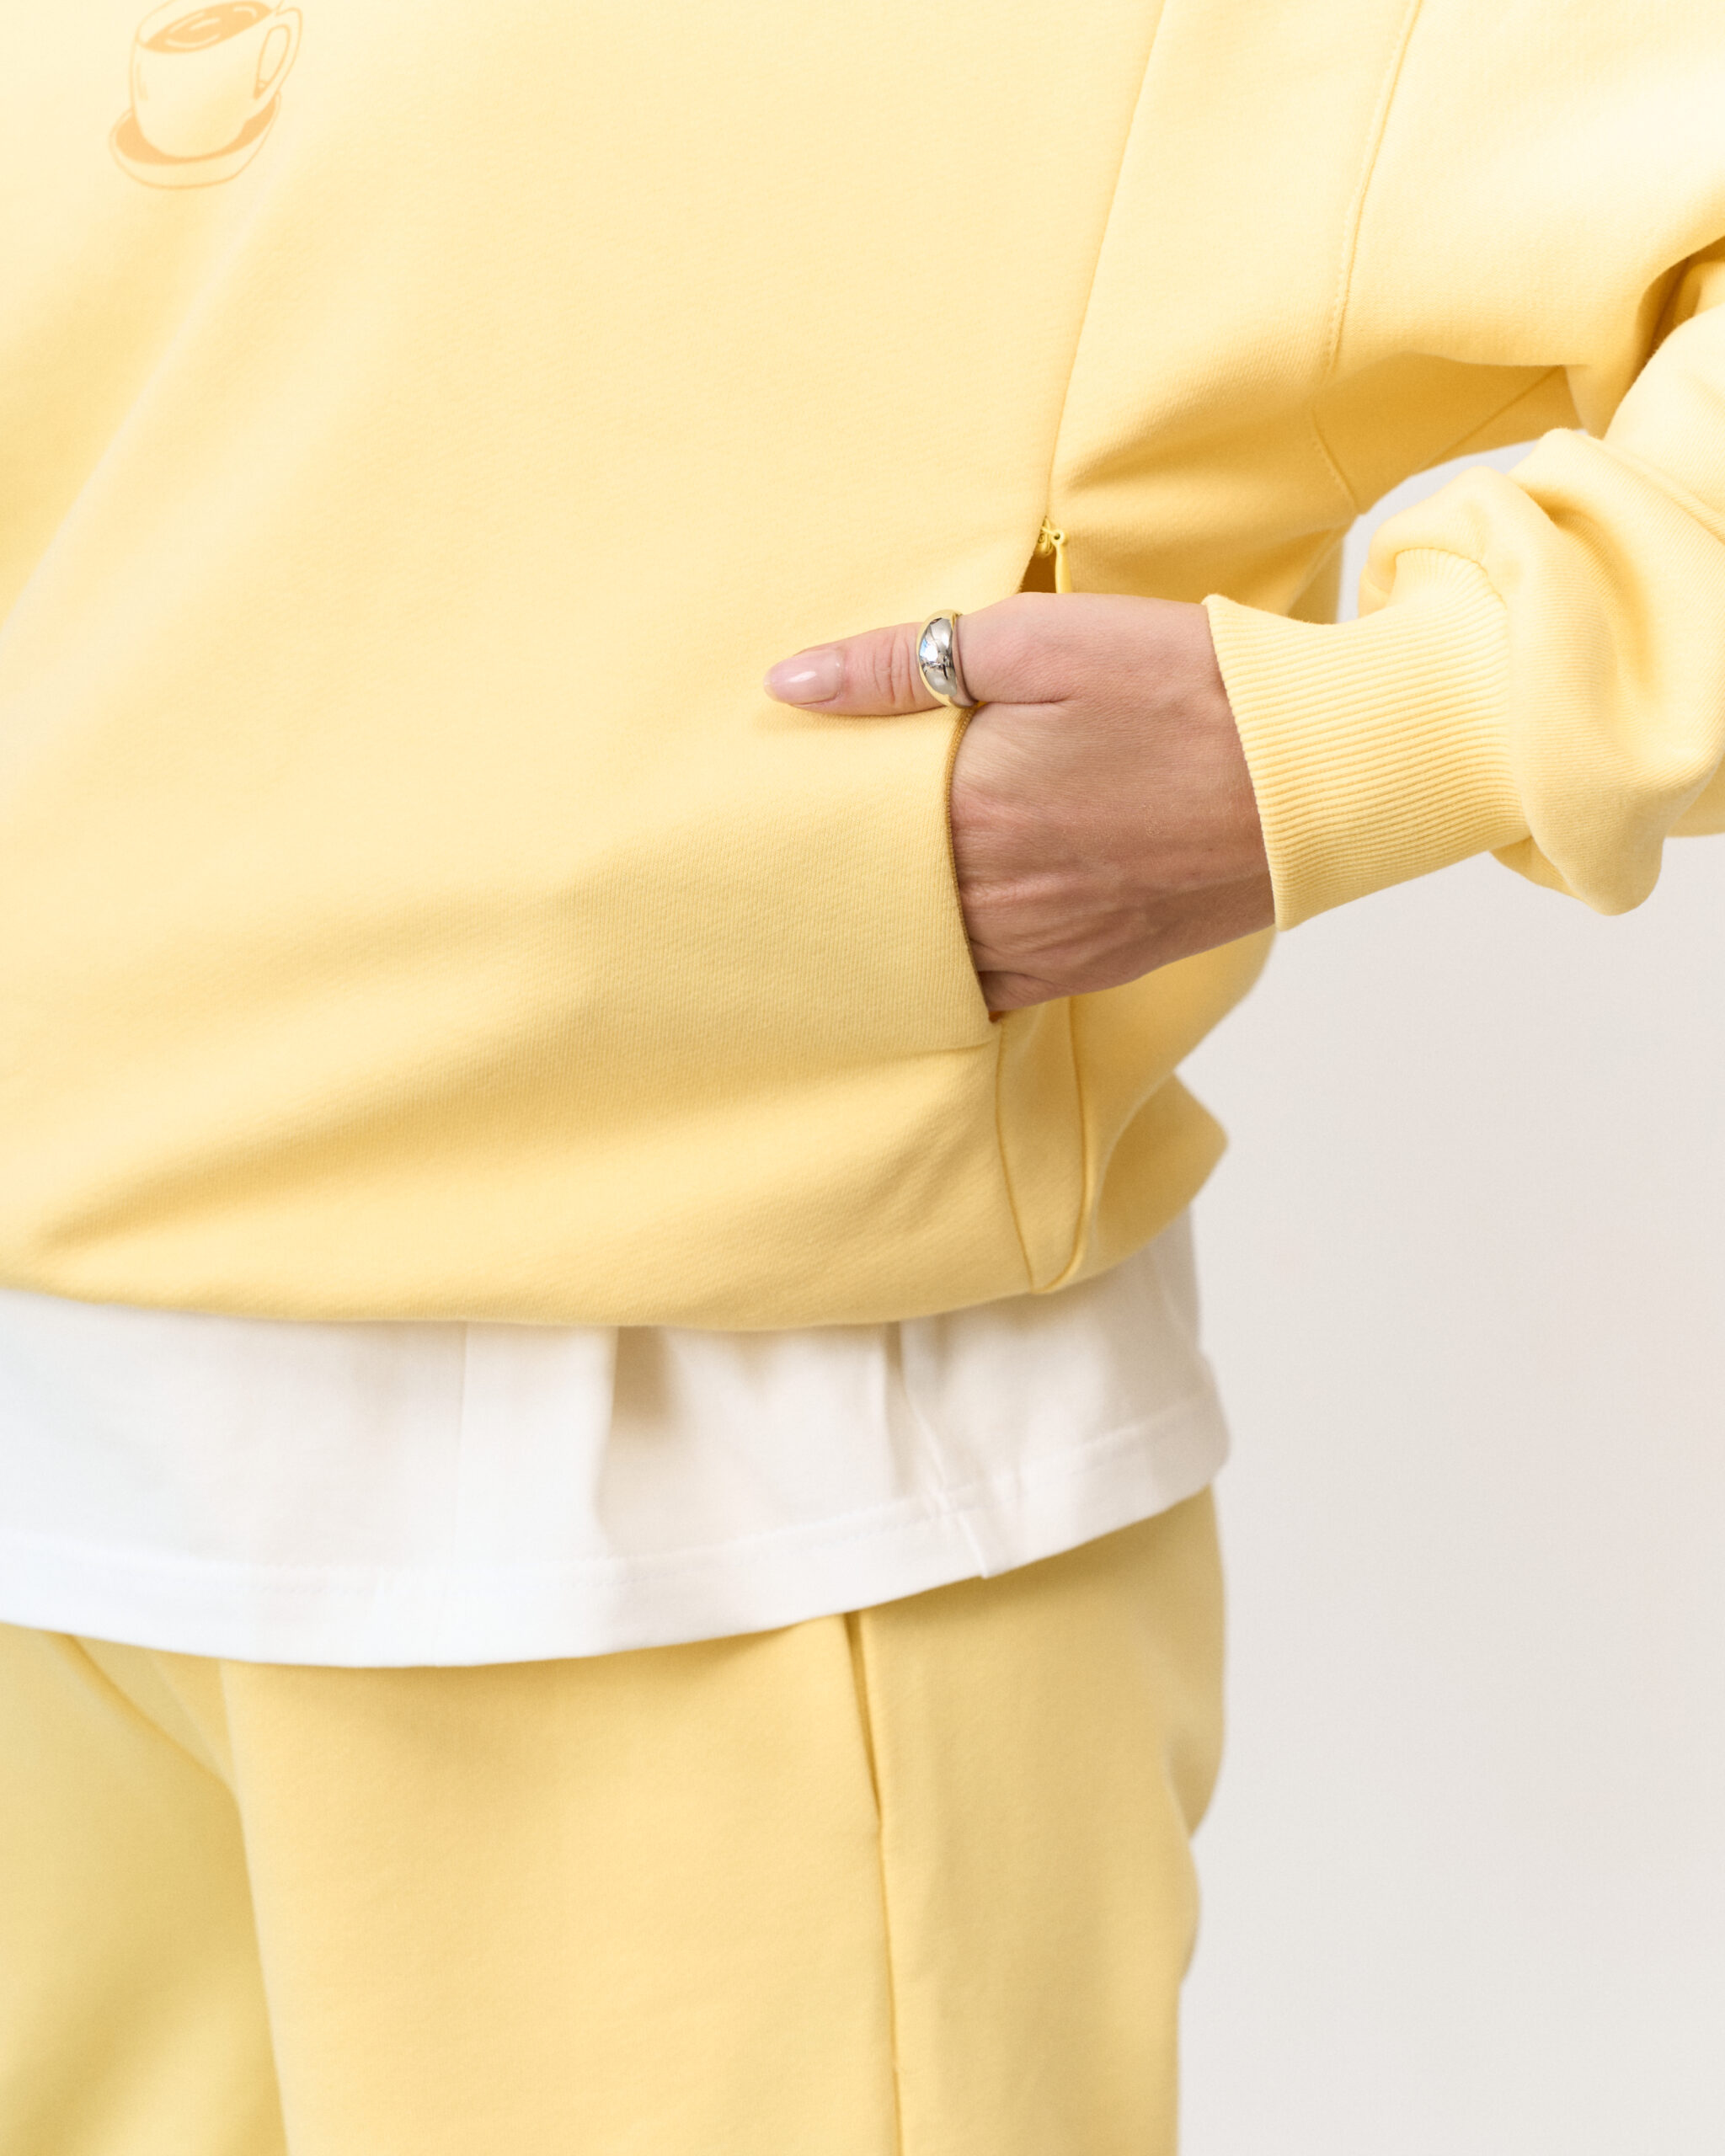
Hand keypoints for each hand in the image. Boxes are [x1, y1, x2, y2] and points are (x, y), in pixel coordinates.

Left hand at [765, 592, 1273, 1010]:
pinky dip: (945, 976)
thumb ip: (905, 663)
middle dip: (825, 888)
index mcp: (970, 807)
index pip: (842, 833)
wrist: (1315, 773)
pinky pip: (986, 994)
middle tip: (768, 873)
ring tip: (832, 912)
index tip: (752, 815)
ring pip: (922, 960)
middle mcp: (995, 894)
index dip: (795, 824)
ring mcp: (1042, 943)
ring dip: (879, 937)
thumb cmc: (1185, 687)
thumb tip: (789, 684)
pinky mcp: (1086, 966)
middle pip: (872, 907)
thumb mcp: (1041, 638)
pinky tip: (924, 953)